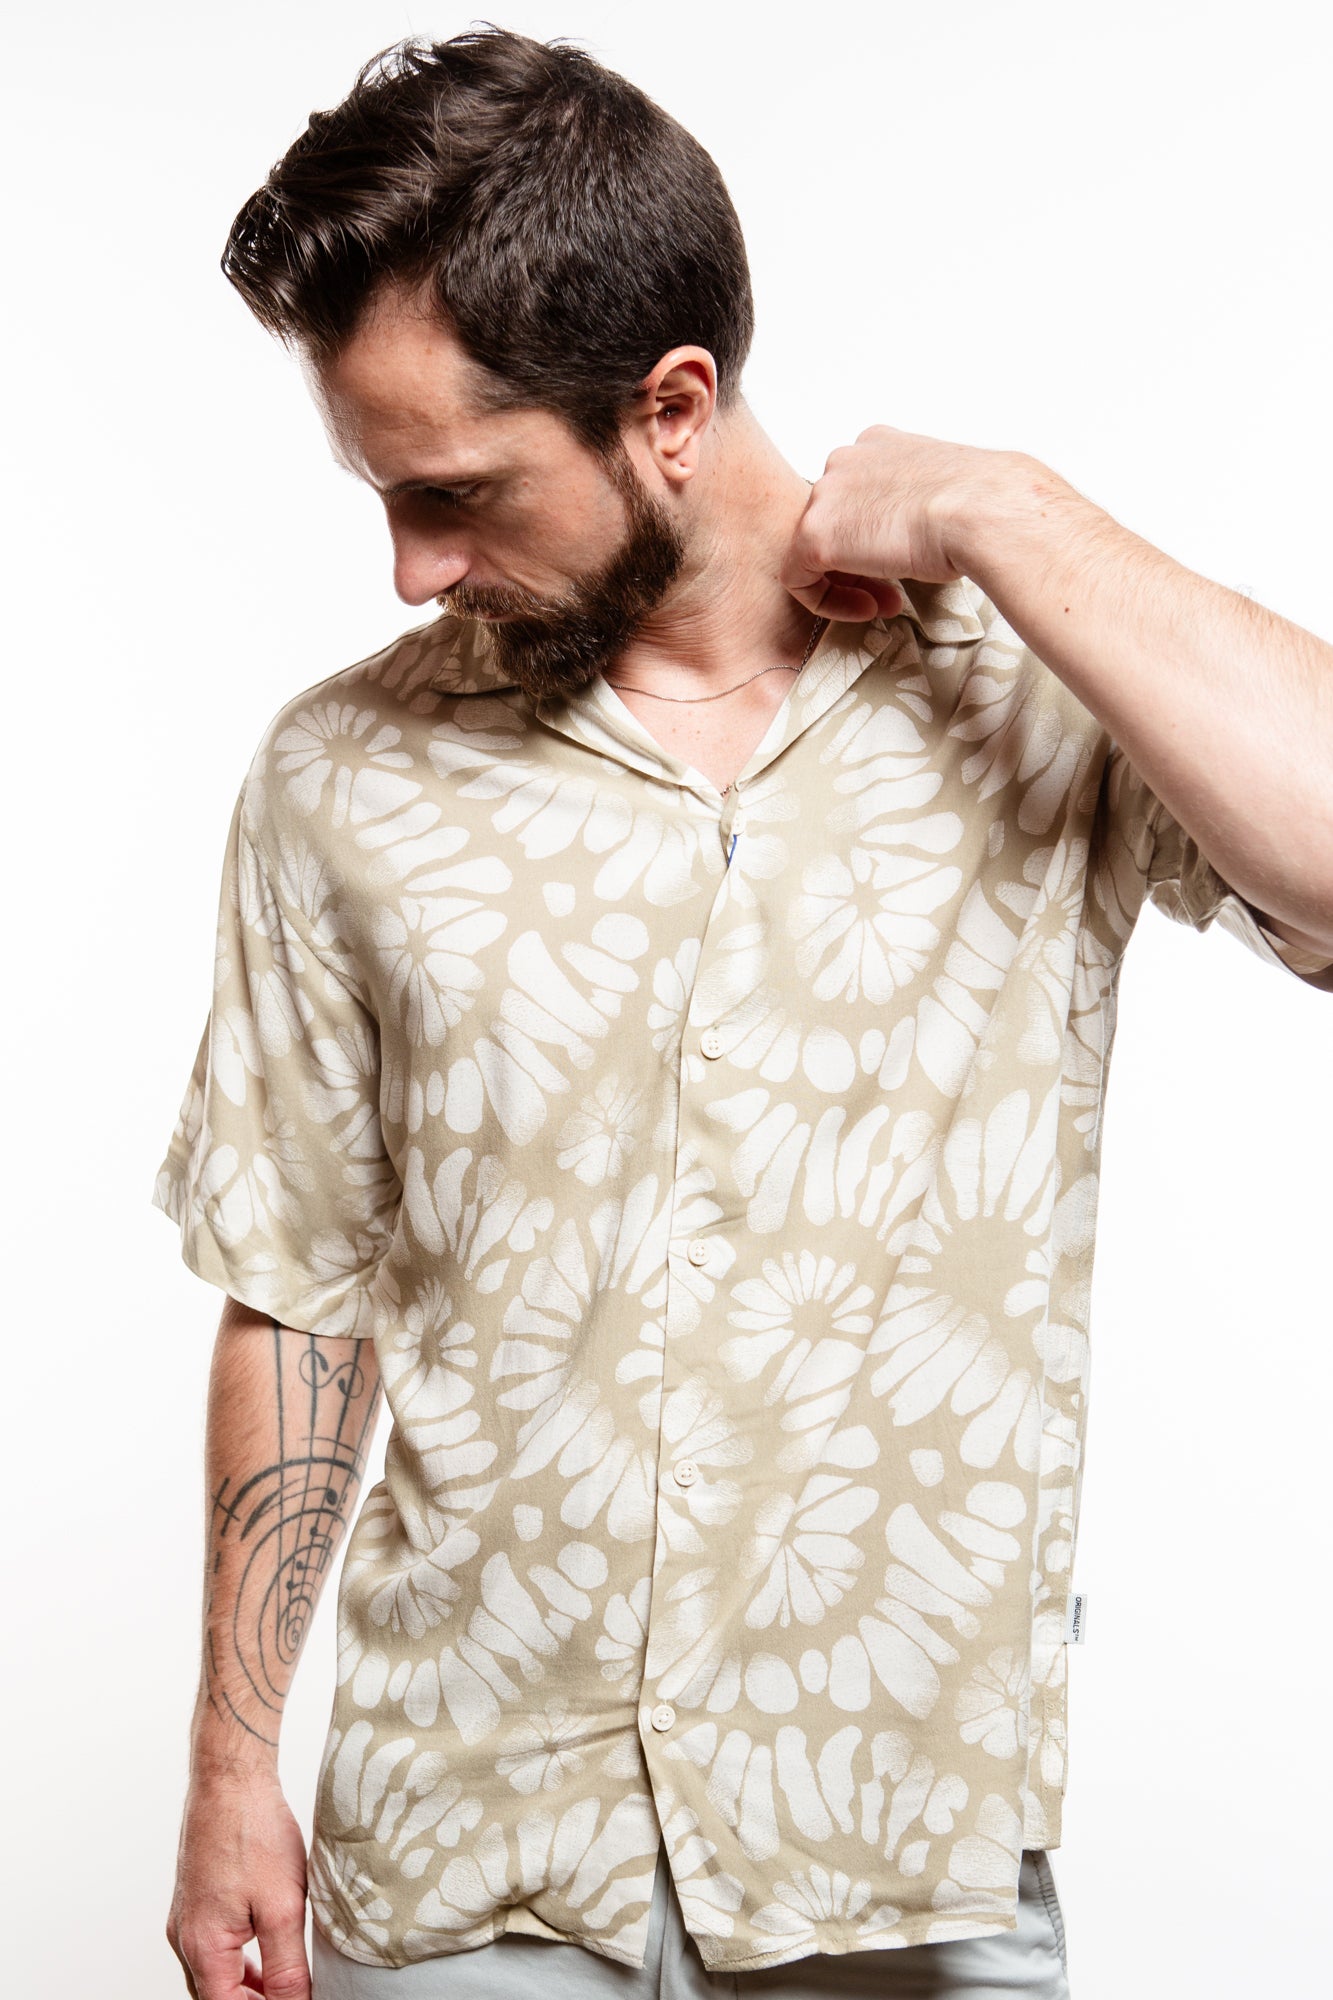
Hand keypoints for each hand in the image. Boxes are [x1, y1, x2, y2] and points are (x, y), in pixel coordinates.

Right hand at [167, 1766, 310, 1998]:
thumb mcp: (283, 1906)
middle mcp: (185, 1938)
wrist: (231, 1778)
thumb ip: (287, 1967)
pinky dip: (239, 1962)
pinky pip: (214, 1948)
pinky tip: (268, 1954)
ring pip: (213, 1975)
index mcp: (202, 1947)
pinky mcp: (194, 1899)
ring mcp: (186, 1918)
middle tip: (296, 1993)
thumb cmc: (254, 1832)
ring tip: (287, 1985)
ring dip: (247, 1988)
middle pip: (216, 1996)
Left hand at [781, 425, 1028, 622]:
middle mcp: (845, 461)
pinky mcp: (813, 536)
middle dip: (860, 561)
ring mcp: (825, 496)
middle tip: (893, 590)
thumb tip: (926, 531)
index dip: (876, 535)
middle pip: (834, 521)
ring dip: (849, 582)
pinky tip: (867, 610)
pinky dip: (828, 602)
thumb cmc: (984, 503)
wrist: (982, 510)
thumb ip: (921, 504)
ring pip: (814, 549)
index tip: (905, 558)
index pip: (857, 494)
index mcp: (878, 444)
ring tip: (886, 602)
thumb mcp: (948, 493)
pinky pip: (799, 578)